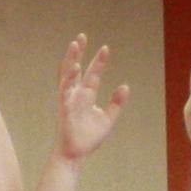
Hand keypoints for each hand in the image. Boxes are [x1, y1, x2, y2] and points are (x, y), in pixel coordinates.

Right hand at [49, 36, 125, 163]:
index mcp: (85, 96)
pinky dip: (70, 79)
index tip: (105, 48)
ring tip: (75, 45)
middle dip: (78, 53)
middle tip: (81, 36)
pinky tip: (75, 68)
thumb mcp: (107, 119)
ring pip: (68, 76)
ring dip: (71, 60)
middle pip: (76, 69)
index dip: (98, 61)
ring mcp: (68, 100)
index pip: (93, 74)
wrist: (76, 154)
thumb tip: (125, 86)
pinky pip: (66, 91)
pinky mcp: (65, 108)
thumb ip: (116, 103)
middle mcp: (75, 94)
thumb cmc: (87, 138)